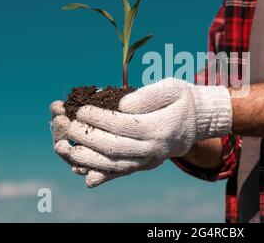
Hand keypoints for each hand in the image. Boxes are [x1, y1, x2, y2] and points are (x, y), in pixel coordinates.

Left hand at [50, 78, 231, 186]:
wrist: (197, 122)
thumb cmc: (182, 99)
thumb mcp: (171, 87)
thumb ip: (148, 95)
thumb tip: (121, 106)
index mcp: (161, 127)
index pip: (124, 125)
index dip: (100, 118)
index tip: (81, 109)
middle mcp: (155, 149)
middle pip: (115, 147)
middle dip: (87, 137)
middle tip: (67, 126)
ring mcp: (150, 161)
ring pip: (115, 165)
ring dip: (88, 159)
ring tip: (65, 149)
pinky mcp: (145, 165)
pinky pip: (122, 173)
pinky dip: (103, 176)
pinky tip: (85, 175)